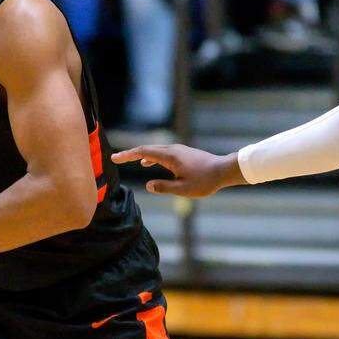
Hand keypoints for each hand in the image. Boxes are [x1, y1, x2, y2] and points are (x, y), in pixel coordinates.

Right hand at [111, 144, 244, 196]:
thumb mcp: (183, 189)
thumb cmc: (205, 181)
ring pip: (155, 150)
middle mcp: (172, 150)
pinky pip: (162, 153)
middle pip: (147, 149)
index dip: (127, 155)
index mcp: (170, 157)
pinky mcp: (183, 153)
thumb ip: (164, 187)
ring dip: (141, 155)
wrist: (223, 170)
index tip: (114, 158)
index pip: (143, 152)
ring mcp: (178, 150)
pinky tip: (148, 163)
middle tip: (116, 159)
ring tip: (129, 160)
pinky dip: (151, 157)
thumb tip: (148, 185)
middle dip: (130, 154)